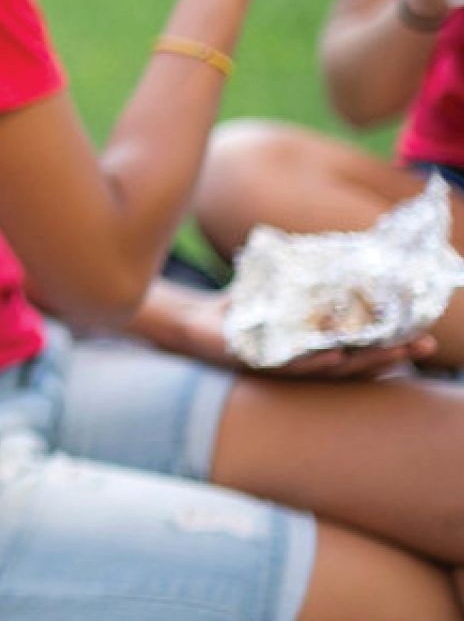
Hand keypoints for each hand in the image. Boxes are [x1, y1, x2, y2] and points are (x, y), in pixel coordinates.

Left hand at [149, 284, 432, 378]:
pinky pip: (289, 366)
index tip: (426, 336)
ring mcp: (284, 365)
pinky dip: (312, 361)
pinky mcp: (258, 363)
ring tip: (392, 354)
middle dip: (392, 355)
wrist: (194, 318)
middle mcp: (306, 361)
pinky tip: (333, 357)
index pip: (364, 350)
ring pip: (331, 369)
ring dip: (362, 361)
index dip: (395, 346)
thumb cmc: (245, 308)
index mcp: (317, 347)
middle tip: (423, 345)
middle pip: (358, 364)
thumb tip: (350, 251)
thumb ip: (314, 278)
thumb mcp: (284, 290)